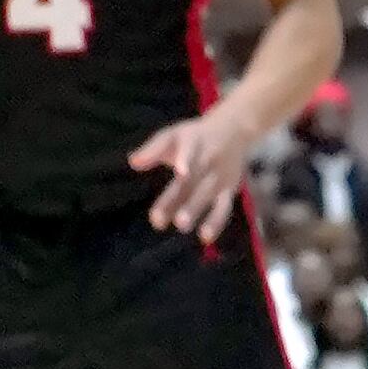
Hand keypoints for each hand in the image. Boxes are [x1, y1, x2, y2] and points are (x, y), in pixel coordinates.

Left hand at [129, 100, 259, 243]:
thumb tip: (133, 162)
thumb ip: (153, 149)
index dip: (185, 160)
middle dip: (177, 199)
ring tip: (181, 225)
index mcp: (193, 143)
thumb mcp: (174, 135)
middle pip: (193, 180)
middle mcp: (208, 160)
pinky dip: (216, 222)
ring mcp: (220, 177)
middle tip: (158, 219)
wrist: (234, 130)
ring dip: (195, 210)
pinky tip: (205, 238)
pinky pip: (224, 208)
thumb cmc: (195, 137)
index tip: (180, 172)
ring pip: (207, 195)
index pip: (190, 151)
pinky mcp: (229, 190)